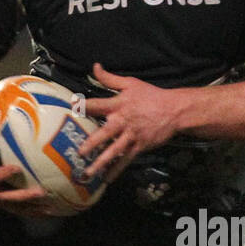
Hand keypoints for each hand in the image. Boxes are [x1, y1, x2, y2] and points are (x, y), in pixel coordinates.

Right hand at [0, 106, 63, 216]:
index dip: (2, 175)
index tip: (16, 168)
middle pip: (5, 198)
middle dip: (23, 197)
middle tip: (41, 192)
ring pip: (14, 208)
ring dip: (33, 209)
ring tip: (52, 208)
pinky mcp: (1, 203)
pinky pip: (18, 209)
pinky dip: (34, 211)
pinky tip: (51, 211)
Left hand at [81, 63, 184, 177]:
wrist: (174, 110)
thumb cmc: (151, 95)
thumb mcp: (130, 83)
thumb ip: (110, 78)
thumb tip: (94, 66)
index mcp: (118, 105)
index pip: (97, 105)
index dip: (83, 105)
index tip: (70, 108)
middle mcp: (123, 121)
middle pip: (104, 133)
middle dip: (91, 144)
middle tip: (78, 153)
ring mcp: (131, 136)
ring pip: (114, 151)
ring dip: (101, 163)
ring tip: (88, 173)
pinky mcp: (139, 146)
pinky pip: (126, 160)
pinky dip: (117, 169)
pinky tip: (107, 178)